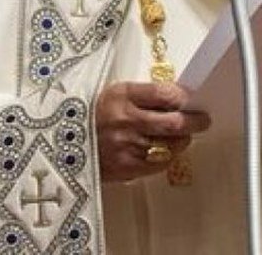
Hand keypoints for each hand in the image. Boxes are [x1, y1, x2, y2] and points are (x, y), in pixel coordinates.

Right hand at [94, 81, 210, 181]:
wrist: (58, 143)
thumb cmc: (88, 115)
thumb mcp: (111, 94)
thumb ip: (142, 95)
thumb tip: (176, 97)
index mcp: (120, 96)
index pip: (164, 94)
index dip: (183, 97)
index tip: (191, 99)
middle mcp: (125, 120)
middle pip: (174, 122)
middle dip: (194, 121)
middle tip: (203, 119)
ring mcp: (127, 146)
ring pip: (171, 144)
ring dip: (182, 140)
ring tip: (182, 135)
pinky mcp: (126, 168)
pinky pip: (159, 164)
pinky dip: (167, 156)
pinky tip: (165, 150)